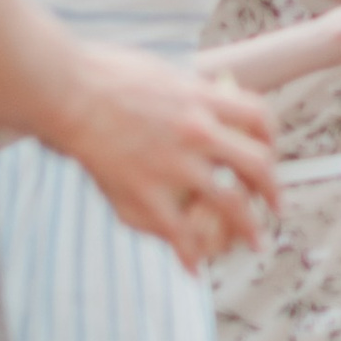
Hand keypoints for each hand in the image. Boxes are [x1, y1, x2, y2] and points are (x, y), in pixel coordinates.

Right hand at [54, 48, 280, 271]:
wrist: (64, 91)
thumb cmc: (103, 73)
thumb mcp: (160, 72)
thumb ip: (188, 91)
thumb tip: (210, 94)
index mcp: (202, 99)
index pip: (259, 118)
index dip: (270, 138)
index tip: (268, 152)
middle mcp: (198, 132)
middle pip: (257, 165)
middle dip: (272, 189)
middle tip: (276, 206)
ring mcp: (174, 165)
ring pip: (231, 204)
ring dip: (249, 227)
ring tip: (256, 241)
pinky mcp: (145, 192)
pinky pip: (180, 233)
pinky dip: (190, 255)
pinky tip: (193, 268)